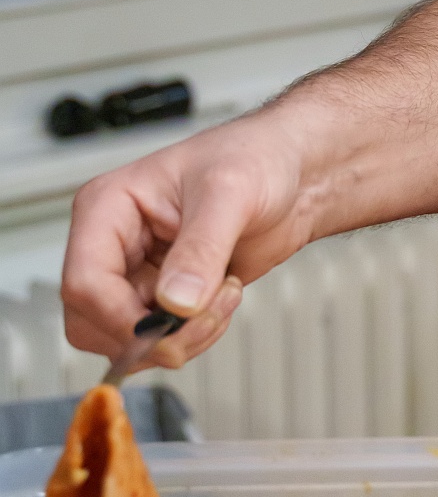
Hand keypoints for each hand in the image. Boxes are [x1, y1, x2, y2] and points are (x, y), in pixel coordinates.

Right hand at [61, 115, 315, 368]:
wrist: (295, 175)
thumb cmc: (255, 158)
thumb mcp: (229, 192)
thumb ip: (202, 248)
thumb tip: (175, 303)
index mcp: (107, 208)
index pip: (84, 281)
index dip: (121, 318)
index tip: (170, 330)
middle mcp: (114, 244)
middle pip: (94, 321)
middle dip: (153, 333)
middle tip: (207, 315)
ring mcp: (138, 274)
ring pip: (127, 338)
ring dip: (181, 336)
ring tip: (224, 296)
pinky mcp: (165, 296)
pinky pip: (159, 339)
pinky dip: (194, 336)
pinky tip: (223, 300)